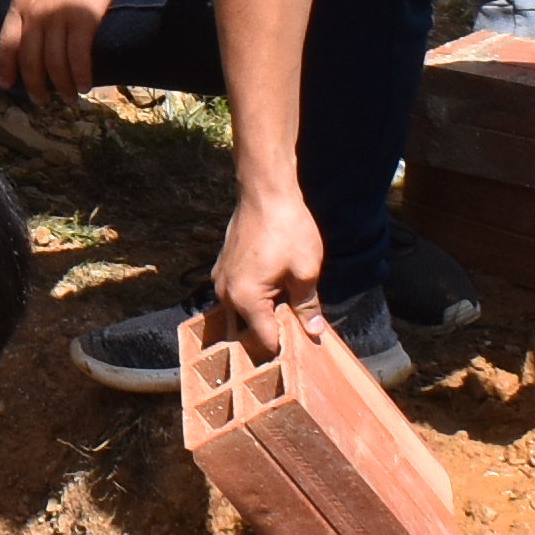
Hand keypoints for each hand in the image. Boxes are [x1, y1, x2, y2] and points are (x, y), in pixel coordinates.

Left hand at [0, 0, 113, 103]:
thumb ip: (30, 1)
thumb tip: (32, 25)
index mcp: (19, 1)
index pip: (7, 42)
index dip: (6, 66)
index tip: (7, 84)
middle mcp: (35, 13)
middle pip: (29, 58)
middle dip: (34, 84)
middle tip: (41, 100)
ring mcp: (58, 17)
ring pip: (54, 62)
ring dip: (61, 84)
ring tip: (68, 97)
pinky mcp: (84, 20)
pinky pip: (78, 57)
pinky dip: (80, 75)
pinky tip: (84, 85)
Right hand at [204, 184, 326, 342]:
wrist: (265, 191)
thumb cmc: (287, 228)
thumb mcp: (306, 270)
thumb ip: (307, 305)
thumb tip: (314, 331)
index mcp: (245, 299)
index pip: (265, 340)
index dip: (287, 344)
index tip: (304, 343)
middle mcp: (225, 294)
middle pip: (250, 327)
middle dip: (274, 328)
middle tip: (300, 322)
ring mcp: (220, 279)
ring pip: (244, 309)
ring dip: (265, 310)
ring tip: (289, 302)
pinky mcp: (222, 266)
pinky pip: (239, 292)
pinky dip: (256, 295)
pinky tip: (276, 284)